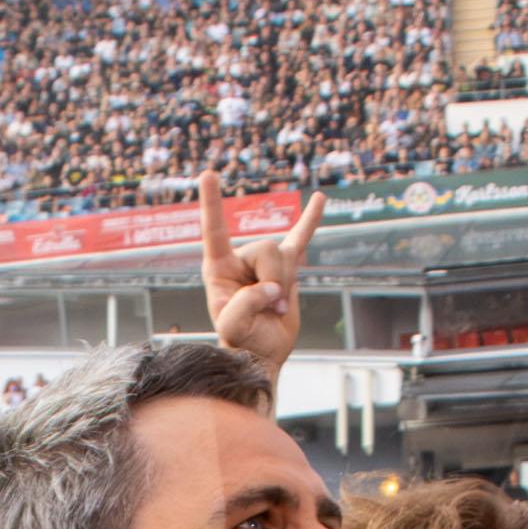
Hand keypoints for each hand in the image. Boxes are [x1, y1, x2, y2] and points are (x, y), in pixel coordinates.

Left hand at [199, 173, 324, 366]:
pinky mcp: (287, 267)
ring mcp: (265, 262)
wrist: (262, 354)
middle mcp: (240, 259)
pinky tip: (320, 200)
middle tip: (271, 308)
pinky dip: (311, 221)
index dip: (212, 203)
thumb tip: (272, 286)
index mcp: (219, 268)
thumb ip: (248, 301)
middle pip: (266, 248)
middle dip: (274, 278)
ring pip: (286, 254)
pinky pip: (301, 239)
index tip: (208, 174)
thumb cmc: (241, 341)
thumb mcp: (234, 326)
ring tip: (277, 310)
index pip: (214, 231)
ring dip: (286, 285)